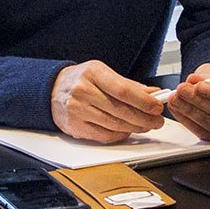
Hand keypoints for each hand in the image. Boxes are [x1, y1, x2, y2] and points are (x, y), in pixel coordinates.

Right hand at [50, 61, 166, 142]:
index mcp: (93, 73)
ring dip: (135, 128)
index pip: (123, 90)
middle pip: (121, 110)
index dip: (144, 101)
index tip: (157, 106)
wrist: (52, 90)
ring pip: (114, 125)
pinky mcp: (76, 127)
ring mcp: (78, 110)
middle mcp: (83, 91)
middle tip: (157, 120)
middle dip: (144, 118)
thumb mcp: (103, 74)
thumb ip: (128, 85)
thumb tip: (153, 93)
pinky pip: (104, 136)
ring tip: (146, 126)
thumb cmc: (81, 80)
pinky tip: (128, 130)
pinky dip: (120, 135)